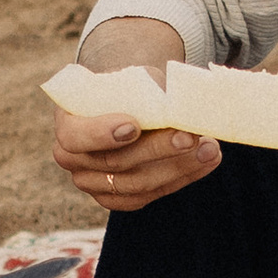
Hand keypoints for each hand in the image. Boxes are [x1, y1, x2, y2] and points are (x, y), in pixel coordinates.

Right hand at [51, 13, 217, 215]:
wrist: (126, 104)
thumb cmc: (129, 87)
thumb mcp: (134, 79)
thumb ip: (149, 92)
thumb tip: (183, 106)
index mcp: (67, 123)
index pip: (75, 137)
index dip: (102, 134)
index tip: (134, 125)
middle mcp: (72, 159)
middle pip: (115, 163)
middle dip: (157, 149)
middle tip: (190, 135)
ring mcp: (92, 183)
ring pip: (137, 184)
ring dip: (179, 166)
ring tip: (210, 148)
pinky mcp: (117, 198)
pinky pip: (149, 195)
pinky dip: (182, 177)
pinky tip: (207, 161)